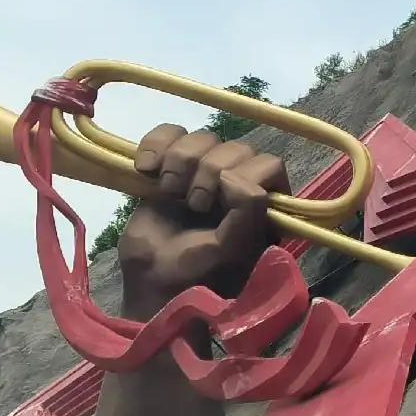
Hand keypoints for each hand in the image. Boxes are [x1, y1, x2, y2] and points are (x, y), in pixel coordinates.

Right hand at [115, 124, 291, 304]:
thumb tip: (231, 174)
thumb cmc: (197, 274)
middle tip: (192, 205)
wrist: (148, 282)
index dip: (244, 176)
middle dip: (209, 171)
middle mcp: (238, 184)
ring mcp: (203, 172)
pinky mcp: (169, 165)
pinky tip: (146, 168)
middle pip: (236, 147)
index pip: (269, 165)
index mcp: (264, 205)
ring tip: (169, 191)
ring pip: (203, 137)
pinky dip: (155, 144)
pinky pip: (168, 132)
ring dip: (181, 160)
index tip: (220, 204)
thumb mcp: (232, 248)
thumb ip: (248, 209)